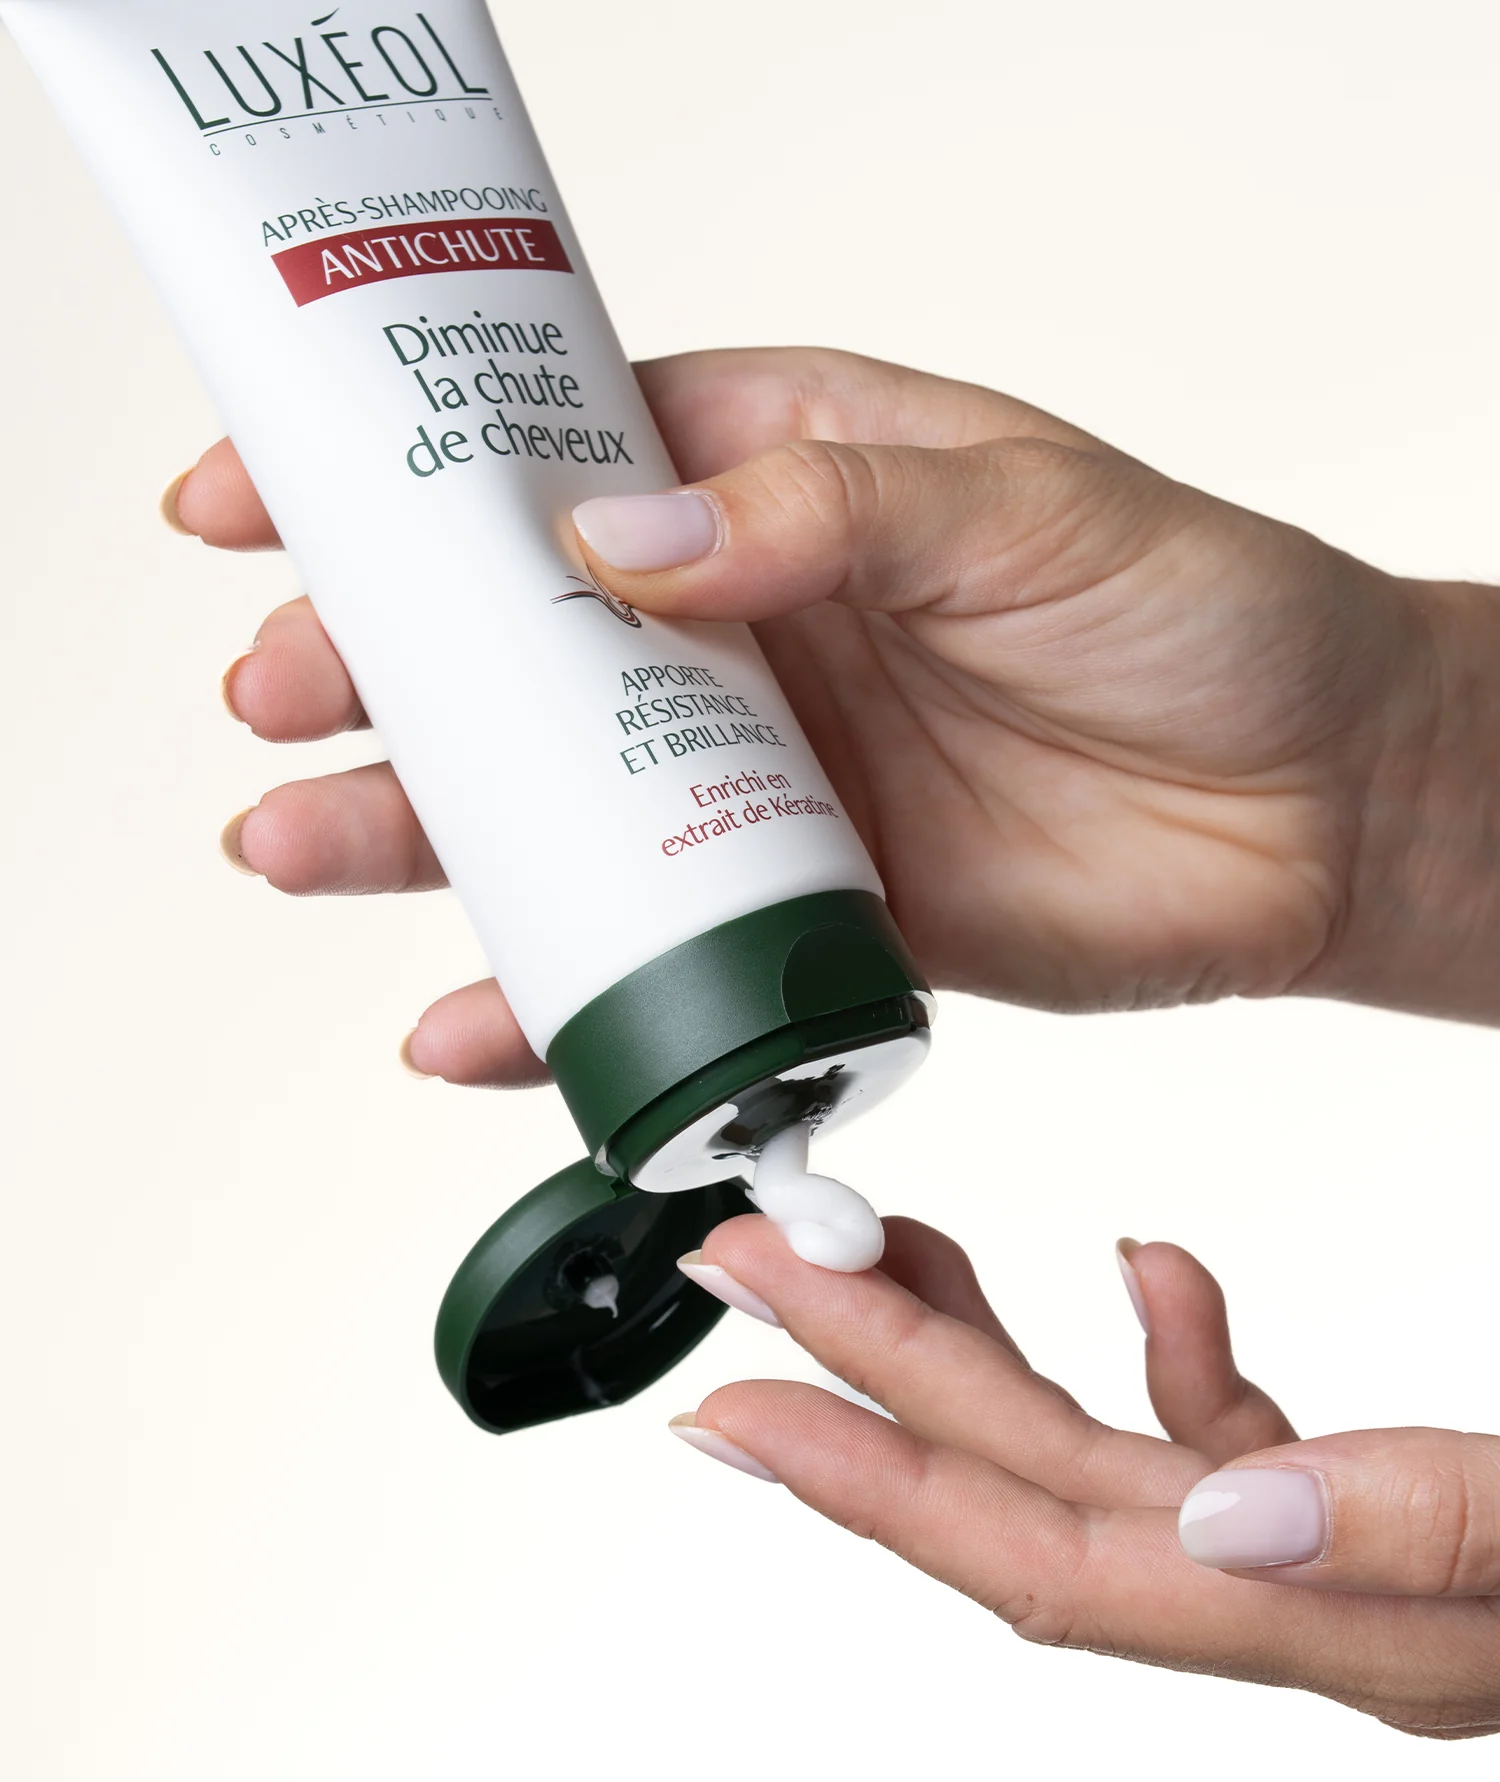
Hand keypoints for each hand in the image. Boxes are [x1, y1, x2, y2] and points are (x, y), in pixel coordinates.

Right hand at [173, 347, 1489, 1083]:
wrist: (1325, 806)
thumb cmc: (1203, 615)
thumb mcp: (1021, 508)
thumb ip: (822, 513)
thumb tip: (617, 534)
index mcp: (787, 483)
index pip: (558, 458)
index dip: (407, 479)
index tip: (268, 502)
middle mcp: (755, 633)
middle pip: (521, 651)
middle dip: (381, 674)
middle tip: (278, 699)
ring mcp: (772, 783)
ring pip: (560, 811)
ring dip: (424, 837)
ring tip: (304, 848)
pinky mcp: (813, 913)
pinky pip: (660, 960)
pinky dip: (566, 999)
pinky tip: (472, 1022)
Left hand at [670, 1220, 1499, 1738]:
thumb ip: (1428, 1527)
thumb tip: (1223, 1515)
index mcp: (1337, 1633)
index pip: (1047, 1562)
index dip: (873, 1482)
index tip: (734, 1399)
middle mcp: (1302, 1602)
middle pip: (1036, 1491)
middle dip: (875, 1375)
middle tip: (748, 1273)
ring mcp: (1327, 1550)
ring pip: (1103, 1453)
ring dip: (983, 1348)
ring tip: (882, 1252)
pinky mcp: (1367, 1499)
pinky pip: (1229, 1431)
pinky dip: (1176, 1346)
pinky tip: (1149, 1260)